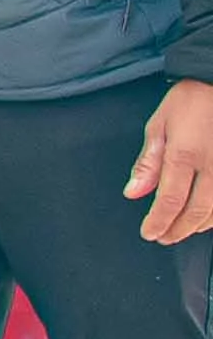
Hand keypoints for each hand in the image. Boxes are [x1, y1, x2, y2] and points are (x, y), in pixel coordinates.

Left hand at [128, 79, 212, 247]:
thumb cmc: (190, 100)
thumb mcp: (159, 125)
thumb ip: (147, 162)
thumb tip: (134, 193)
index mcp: (185, 154)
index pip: (170, 200)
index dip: (159, 222)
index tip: (149, 233)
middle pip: (196, 211)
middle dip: (177, 230)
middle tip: (163, 238)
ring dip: (198, 225)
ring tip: (181, 231)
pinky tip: (207, 218)